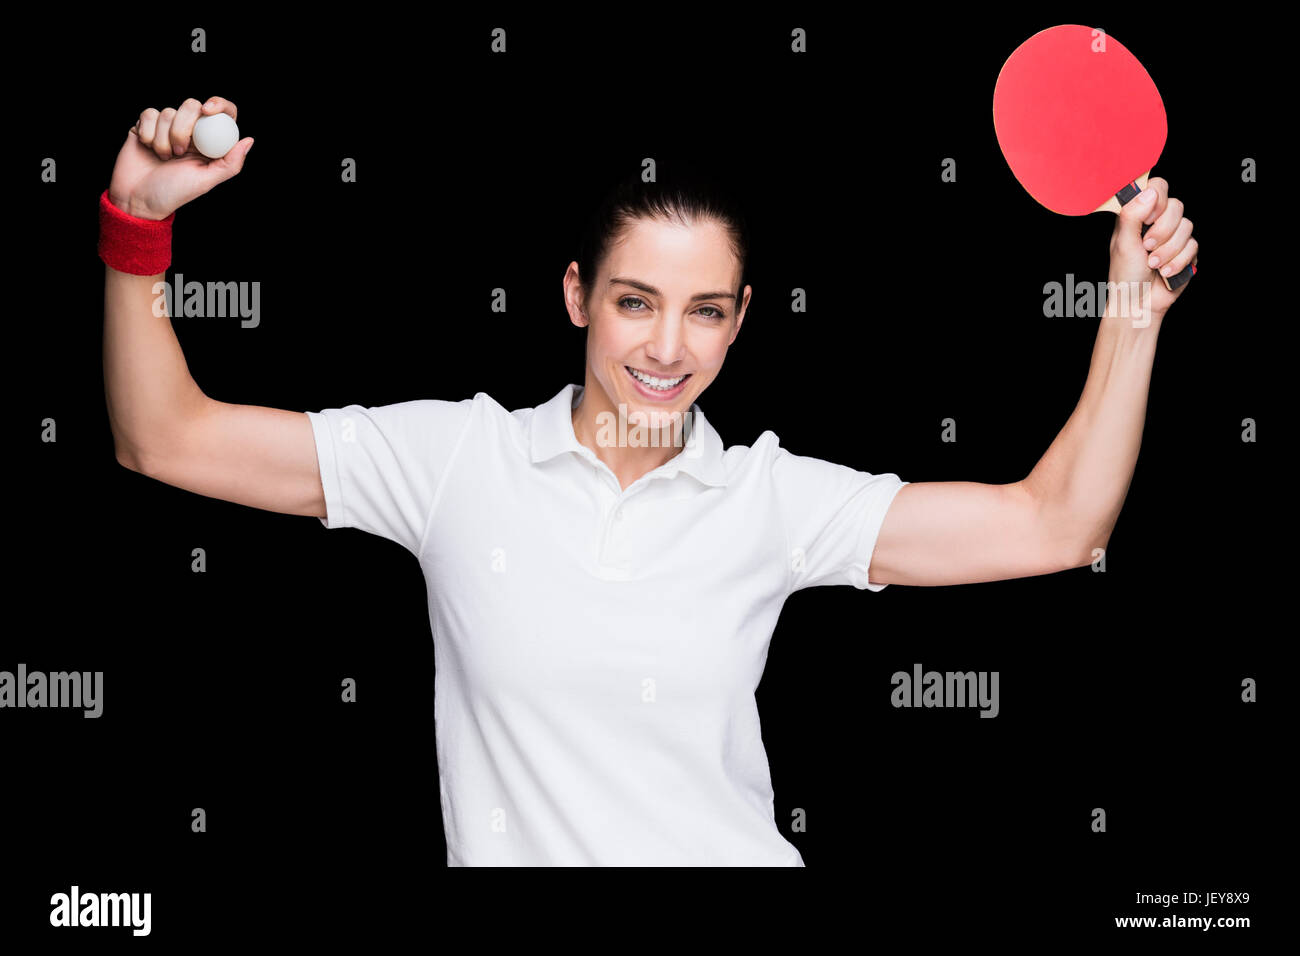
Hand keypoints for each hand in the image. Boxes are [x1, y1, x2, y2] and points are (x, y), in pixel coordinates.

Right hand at [107, 97, 252, 220]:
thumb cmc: (174, 192)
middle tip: (180, 152)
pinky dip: (149, 133)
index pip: (222, 113)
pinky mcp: (147, 124)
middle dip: (183, 129)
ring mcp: (168, 126)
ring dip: (164, 139)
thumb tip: (249, 140)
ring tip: (164, 158)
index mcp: (210, 142)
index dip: (219, 104)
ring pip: (168, 112)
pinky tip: (148, 148)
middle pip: (192, 105)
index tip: (208, 111)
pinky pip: (149, 114)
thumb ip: (230, 163)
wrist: (139, 198)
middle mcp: (191, 131)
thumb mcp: (206, 181)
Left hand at [1106, 176, 1197, 322]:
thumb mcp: (1123, 242)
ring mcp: (1174, 236)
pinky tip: (1164, 272)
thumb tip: (1149, 192)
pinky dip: (1177, 261)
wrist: (1138, 302)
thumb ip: (1132, 215)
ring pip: (1187, 227)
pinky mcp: (1187, 252)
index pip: (1158, 187)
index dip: (1158, 200)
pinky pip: (1193, 246)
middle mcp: (1158, 222)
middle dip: (1162, 231)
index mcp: (1140, 215)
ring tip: (1153, 264)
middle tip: (1147, 247)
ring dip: (1168, 250)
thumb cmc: (1125, 274)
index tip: (1148, 219)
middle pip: (1177, 206)